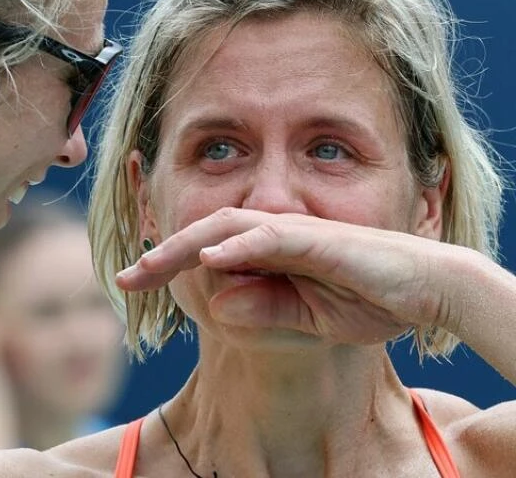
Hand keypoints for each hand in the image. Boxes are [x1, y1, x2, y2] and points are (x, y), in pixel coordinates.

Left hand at [117, 208, 462, 343]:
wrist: (424, 289)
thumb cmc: (367, 299)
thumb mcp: (305, 319)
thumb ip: (263, 311)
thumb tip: (217, 306)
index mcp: (267, 253)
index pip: (208, 252)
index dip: (168, 264)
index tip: (133, 284)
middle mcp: (272, 234)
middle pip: (205, 234)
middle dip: (161, 256)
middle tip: (123, 280)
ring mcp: (294, 232)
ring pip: (227, 229)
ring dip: (184, 247)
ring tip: (147, 269)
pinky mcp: (318, 239)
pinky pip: (271, 237)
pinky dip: (240, 248)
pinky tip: (211, 261)